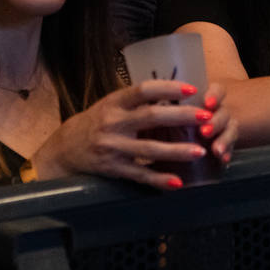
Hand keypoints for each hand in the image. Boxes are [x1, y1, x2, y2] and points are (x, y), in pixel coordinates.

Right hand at [33, 80, 235, 188]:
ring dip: (177, 151)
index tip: (192, 89)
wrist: (64, 149)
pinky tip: (178, 182)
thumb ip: (137, 102)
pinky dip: (159, 180)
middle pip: (151, 117)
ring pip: (149, 149)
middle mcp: (113, 123)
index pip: (143, 90)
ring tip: (200, 151)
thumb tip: (176, 94)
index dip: (168, 88)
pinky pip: (140, 175)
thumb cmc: (96, 122)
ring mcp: (112, 147)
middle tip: (205, 117)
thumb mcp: (111, 105)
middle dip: (181, 117)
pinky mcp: (113, 169)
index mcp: (114, 102)